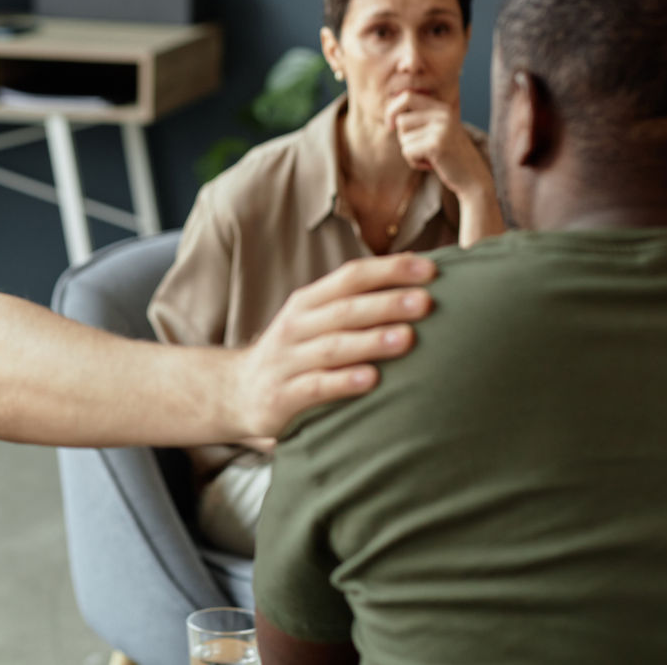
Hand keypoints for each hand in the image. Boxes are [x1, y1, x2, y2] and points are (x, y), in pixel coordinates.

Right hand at [233, 253, 435, 438]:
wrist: (237, 391)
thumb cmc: (295, 353)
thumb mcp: (315, 321)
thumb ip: (355, 304)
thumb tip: (419, 281)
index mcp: (308, 302)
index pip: (350, 277)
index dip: (389, 271)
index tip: (430, 271)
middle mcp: (295, 326)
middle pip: (344, 310)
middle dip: (386, 304)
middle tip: (426, 302)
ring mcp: (286, 361)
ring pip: (332, 347)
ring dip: (370, 342)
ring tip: (406, 338)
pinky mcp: (282, 396)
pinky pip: (314, 387)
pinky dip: (342, 382)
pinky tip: (371, 379)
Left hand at [386, 92, 504, 246]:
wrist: (473, 178)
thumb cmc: (449, 157)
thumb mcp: (436, 132)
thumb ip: (419, 120)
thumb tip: (391, 114)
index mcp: (442, 108)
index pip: (407, 96)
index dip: (392, 110)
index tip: (390, 127)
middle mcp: (443, 114)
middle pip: (401, 120)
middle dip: (402, 137)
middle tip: (417, 148)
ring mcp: (441, 128)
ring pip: (403, 138)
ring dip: (410, 152)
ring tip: (429, 157)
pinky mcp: (436, 144)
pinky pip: (408, 151)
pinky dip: (414, 162)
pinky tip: (431, 165)